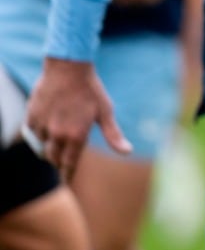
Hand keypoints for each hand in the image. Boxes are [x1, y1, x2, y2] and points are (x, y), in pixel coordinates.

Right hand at [25, 57, 129, 179]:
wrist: (68, 68)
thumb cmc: (91, 90)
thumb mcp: (106, 112)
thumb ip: (113, 135)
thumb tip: (127, 152)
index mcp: (76, 136)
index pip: (70, 164)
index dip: (68, 175)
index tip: (67, 181)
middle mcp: (57, 134)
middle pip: (54, 158)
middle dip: (59, 161)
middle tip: (63, 161)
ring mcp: (42, 125)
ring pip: (42, 146)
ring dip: (49, 147)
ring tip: (56, 144)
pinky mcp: (32, 116)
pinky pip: (33, 133)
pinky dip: (39, 134)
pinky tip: (47, 128)